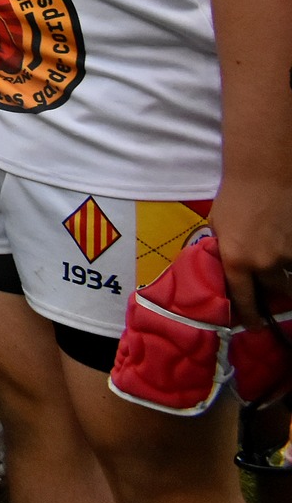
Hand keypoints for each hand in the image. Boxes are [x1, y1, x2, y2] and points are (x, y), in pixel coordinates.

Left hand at [214, 171, 291, 328]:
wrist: (263, 176)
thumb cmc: (234, 199)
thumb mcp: (218, 228)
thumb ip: (225, 252)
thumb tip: (228, 271)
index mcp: (236, 261)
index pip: (244, 300)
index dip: (249, 316)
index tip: (253, 326)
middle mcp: (264, 264)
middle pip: (275, 293)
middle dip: (274, 295)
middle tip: (272, 294)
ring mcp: (288, 255)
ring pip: (291, 277)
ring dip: (286, 276)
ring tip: (277, 265)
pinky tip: (286, 247)